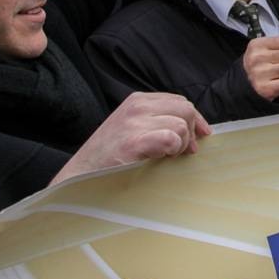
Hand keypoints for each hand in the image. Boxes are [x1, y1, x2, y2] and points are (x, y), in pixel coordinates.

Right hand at [50, 92, 209, 184]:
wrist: (78, 178)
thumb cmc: (109, 158)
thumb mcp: (132, 128)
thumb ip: (159, 122)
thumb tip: (196, 131)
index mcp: (138, 100)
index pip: (180, 101)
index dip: (193, 120)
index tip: (199, 137)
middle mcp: (137, 106)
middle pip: (185, 109)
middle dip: (190, 132)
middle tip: (182, 152)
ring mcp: (134, 123)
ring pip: (181, 125)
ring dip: (179, 144)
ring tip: (164, 156)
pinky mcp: (133, 142)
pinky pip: (171, 138)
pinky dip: (172, 150)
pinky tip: (160, 159)